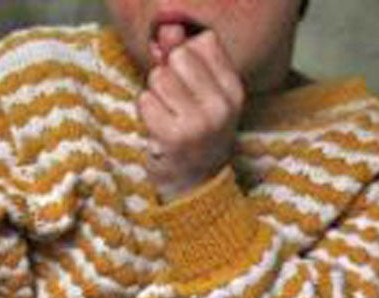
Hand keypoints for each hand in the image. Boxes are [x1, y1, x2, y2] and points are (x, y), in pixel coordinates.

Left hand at [139, 28, 245, 199]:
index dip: (186, 55)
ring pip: (159, 77)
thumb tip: (168, 29)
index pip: (204, 42)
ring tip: (166, 116)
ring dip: (154, 94)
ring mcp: (198, 124)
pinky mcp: (172, 137)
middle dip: (168, 74)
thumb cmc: (196, 134)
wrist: (196, 187)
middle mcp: (221, 107)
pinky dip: (146, 112)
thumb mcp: (202, 94)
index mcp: (234, 92)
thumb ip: (186, 56)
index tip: (189, 81)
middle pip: (178, 56)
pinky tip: (158, 129)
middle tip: (175, 103)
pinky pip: (145, 100)